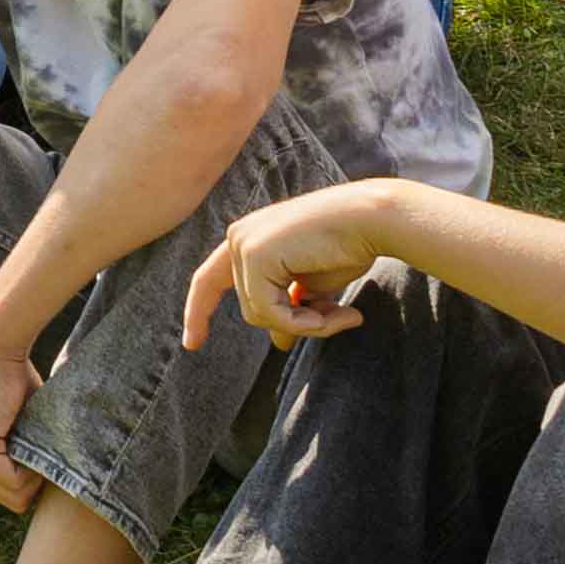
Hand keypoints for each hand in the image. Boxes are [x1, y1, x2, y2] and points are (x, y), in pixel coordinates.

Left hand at [0, 319, 50, 518]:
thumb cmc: (16, 378)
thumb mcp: (22, 424)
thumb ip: (26, 449)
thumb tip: (54, 474)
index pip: (10, 495)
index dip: (35, 479)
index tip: (45, 452)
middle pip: (14, 501)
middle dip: (36, 481)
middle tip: (44, 447)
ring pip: (16, 497)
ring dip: (36, 475)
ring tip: (37, 440)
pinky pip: (16, 484)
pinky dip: (33, 470)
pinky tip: (32, 439)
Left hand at [183, 182, 408, 350]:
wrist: (373, 220)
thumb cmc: (348, 247)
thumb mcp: (313, 286)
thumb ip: (290, 307)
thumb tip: (279, 342)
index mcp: (248, 240)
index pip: (211, 280)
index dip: (199, 311)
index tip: (191, 344)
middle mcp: (238, 238)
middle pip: (251, 308)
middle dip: (296, 323)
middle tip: (339, 318)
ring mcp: (243, 243)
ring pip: (259, 315)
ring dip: (306, 325)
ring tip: (343, 314)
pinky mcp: (255, 254)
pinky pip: (270, 311)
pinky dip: (304, 322)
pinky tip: (336, 311)